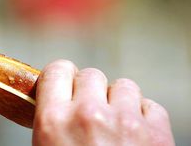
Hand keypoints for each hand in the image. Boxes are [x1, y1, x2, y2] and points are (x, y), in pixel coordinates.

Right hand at [33, 60, 173, 145]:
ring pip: (123, 86)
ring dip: (118, 102)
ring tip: (115, 126)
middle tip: (90, 115)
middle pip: (91, 74)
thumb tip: (48, 100)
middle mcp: (89, 115)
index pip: (57, 69)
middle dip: (90, 92)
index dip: (61, 78)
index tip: (64, 87)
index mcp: (54, 121)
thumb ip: (48, 120)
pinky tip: (136, 136)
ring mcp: (127, 123)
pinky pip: (151, 107)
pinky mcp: (158, 134)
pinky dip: (144, 118)